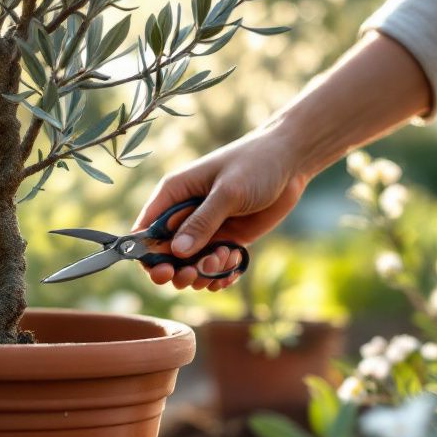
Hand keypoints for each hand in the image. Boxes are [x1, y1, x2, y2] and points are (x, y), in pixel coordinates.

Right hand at [134, 32, 432, 291]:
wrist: (291, 161)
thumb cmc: (255, 164)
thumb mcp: (228, 192)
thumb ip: (203, 222)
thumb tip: (175, 252)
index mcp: (174, 194)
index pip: (145, 231)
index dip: (147, 256)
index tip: (163, 272)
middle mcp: (185, 214)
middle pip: (165, 256)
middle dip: (178, 271)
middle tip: (195, 274)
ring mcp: (206, 229)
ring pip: (191, 265)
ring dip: (204, 273)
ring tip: (224, 259)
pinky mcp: (227, 239)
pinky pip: (215, 266)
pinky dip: (222, 273)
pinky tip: (233, 265)